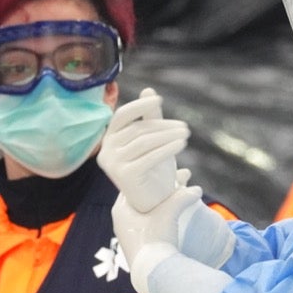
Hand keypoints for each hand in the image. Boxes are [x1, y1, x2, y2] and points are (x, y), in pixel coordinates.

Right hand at [98, 88, 188, 211]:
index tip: (159, 100)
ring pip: (143, 141)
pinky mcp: (123, 175)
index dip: (139, 106)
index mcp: (109, 139)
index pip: (121, 116)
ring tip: (185, 135)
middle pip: (137, 130)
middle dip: (163, 126)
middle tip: (185, 127)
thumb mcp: (153, 139)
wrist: (155, 202)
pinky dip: (166, 149)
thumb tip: (148, 90)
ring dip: (167, 136)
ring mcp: (113, 164)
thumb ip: (150, 117)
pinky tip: (181, 145)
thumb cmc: (154, 168)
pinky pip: (148, 157)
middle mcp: (106, 151)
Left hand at [112, 183, 235, 277]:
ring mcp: (127, 235)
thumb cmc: (156, 239)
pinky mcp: (137, 247)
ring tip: (177, 199)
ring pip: (146, 212)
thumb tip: (197, 189)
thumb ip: (183, 197)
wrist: (153, 274)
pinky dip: (159, 218)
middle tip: (178, 182)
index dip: (151, 176)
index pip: (134, 184)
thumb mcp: (170, 212)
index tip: (166, 171)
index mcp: (121, 209)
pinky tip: (171, 218)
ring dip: (161, 205)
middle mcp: (120, 221)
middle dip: (161, 190)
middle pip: (142, 197)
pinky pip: (147, 226)